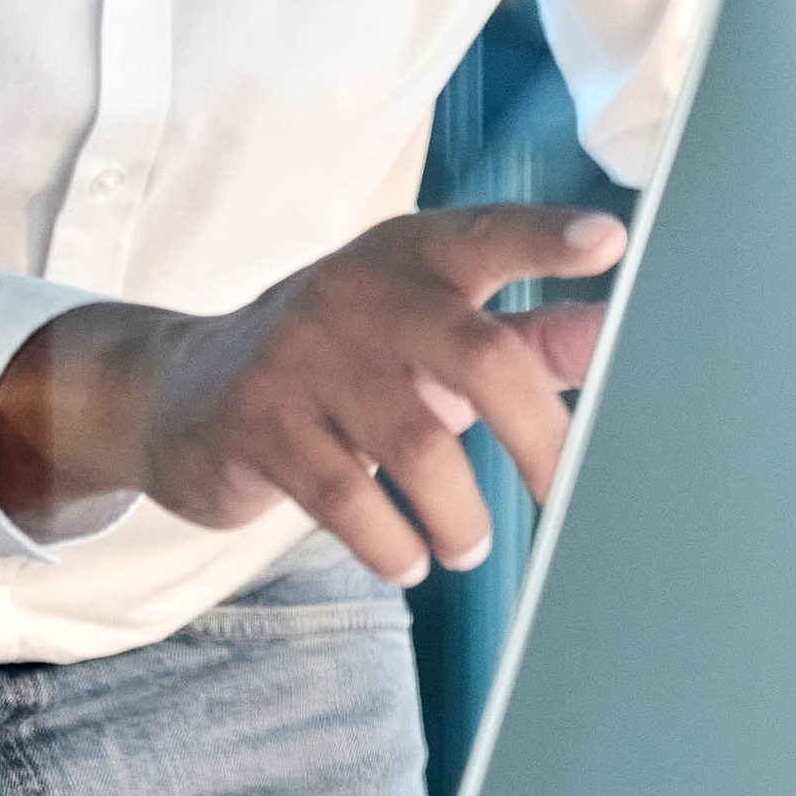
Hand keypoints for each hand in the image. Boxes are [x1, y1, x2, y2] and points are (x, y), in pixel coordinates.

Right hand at [0, 204, 626, 581]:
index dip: (546, 240)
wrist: (182, 395)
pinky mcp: (253, 421)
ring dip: (460, 516)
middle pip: (475, 356)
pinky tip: (406, 558)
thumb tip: (612, 335)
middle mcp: (354, 292)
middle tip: (564, 497)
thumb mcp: (428, 338)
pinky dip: (393, 544)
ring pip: (417, 446)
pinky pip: (347, 498)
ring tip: (466, 545)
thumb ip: (524, 341)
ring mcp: (297, 354)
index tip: (609, 242)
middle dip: (539, 440)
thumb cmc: (342, 366)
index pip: (485, 237)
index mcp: (408, 260)